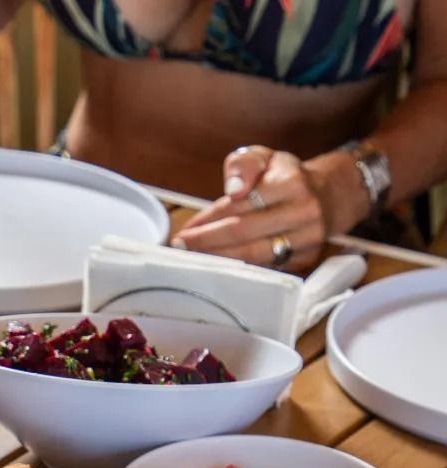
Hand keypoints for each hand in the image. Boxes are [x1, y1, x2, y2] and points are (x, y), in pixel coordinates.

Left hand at [174, 145, 367, 271]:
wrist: (328, 197)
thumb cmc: (286, 178)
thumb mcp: (266, 157)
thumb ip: (244, 164)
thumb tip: (233, 189)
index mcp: (292, 182)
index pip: (240, 204)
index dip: (209, 218)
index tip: (185, 229)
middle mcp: (303, 212)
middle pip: (244, 232)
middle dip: (207, 242)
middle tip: (181, 247)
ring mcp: (307, 239)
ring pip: (254, 255)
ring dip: (220, 259)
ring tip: (194, 258)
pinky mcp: (306, 260)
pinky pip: (266, 269)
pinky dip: (239, 269)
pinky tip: (219, 267)